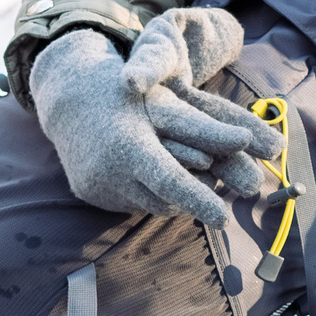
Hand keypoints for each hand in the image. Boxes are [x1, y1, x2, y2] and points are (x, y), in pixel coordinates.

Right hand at [31, 11, 280, 224]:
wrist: (70, 100)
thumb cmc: (129, 97)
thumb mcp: (166, 107)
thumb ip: (204, 128)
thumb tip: (245, 142)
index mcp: (129, 146)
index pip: (170, 182)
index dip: (198, 200)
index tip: (223, 218)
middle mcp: (109, 173)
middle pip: (166, 199)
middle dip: (192, 193)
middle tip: (208, 179)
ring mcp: (97, 189)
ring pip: (153, 205)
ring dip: (171, 193)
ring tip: (175, 164)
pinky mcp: (91, 196)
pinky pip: (133, 203)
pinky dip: (148, 191)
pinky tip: (145, 169)